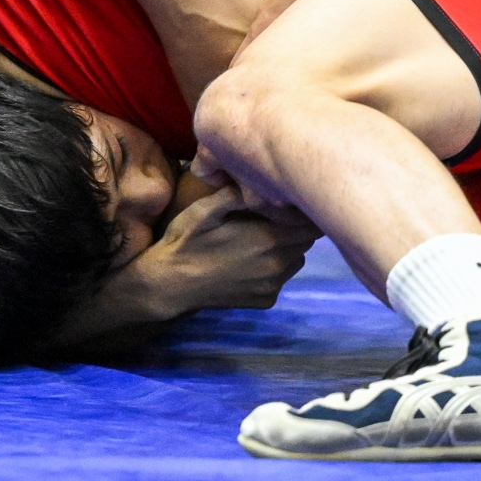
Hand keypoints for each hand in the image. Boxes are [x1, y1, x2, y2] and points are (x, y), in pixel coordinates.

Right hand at [128, 186, 317, 315]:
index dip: (302, 210)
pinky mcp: (266, 301)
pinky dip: (274, 269)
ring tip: (262, 239)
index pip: (310, 222)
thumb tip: (260, 180)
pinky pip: (282, 278)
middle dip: (296, 227)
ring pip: (298, 259)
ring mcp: (272, 285)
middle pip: (307, 240)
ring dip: (288, 248)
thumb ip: (236, 194)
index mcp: (267, 238)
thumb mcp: (204, 210)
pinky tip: (251, 262)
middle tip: (273, 218)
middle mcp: (277, 264)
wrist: (170, 286)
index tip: (288, 202)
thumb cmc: (185, 242)